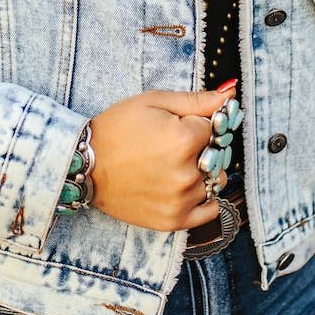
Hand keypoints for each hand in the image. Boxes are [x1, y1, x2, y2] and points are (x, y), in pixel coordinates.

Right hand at [88, 86, 236, 231]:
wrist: (84, 164)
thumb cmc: (116, 128)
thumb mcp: (153, 102)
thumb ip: (196, 100)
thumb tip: (230, 93)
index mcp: (183, 140)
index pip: (214, 127)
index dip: (196, 123)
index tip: (177, 125)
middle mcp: (186, 173)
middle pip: (217, 154)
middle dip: (202, 146)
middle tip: (171, 145)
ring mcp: (181, 200)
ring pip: (214, 180)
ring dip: (202, 171)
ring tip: (172, 166)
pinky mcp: (173, 220)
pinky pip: (210, 210)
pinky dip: (204, 197)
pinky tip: (184, 186)